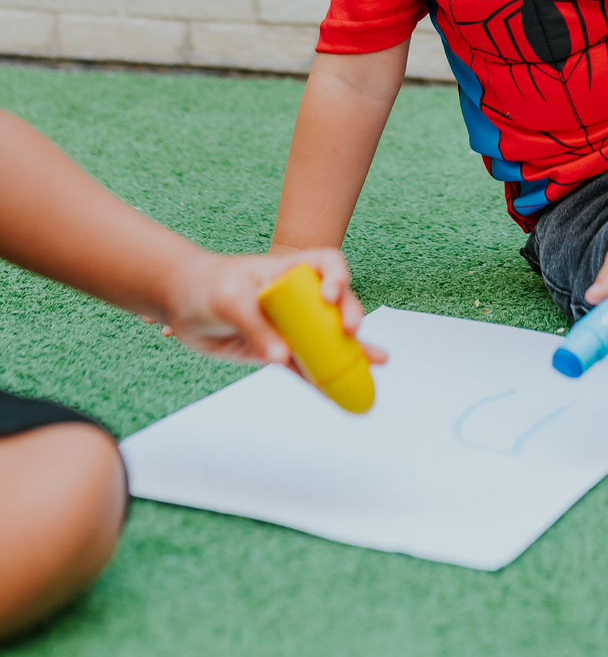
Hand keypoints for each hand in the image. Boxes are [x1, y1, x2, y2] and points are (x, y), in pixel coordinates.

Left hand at [159, 248, 387, 370]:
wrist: (182, 304)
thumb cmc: (208, 286)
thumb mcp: (230, 299)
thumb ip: (256, 326)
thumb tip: (281, 356)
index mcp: (289, 271)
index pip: (325, 264)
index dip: (336, 278)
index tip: (330, 295)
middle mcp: (296, 296)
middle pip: (334, 305)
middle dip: (349, 318)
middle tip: (352, 333)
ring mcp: (288, 325)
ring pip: (325, 340)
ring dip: (350, 352)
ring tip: (376, 363)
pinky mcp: (276, 351)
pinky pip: (303, 366)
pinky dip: (320, 380)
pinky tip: (338, 392)